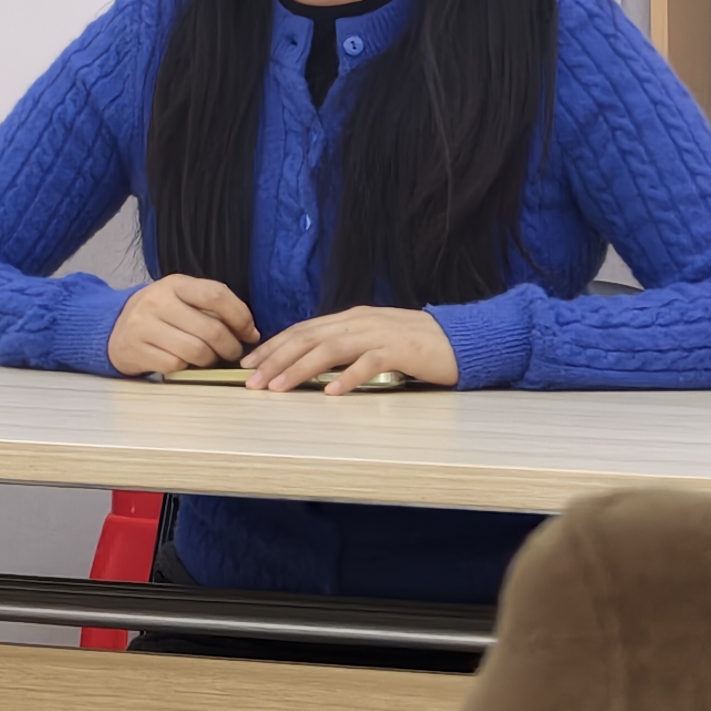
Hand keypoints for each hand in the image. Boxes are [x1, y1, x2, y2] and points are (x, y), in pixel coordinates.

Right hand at [109, 274, 261, 375]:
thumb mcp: (183, 300)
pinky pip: (176, 365)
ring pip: (196, 351)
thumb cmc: (161, 315)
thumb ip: (214, 308)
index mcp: (174, 284)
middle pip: (211, 330)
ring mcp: (143, 326)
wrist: (115, 328)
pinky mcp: (135, 350)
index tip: (248, 332)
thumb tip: (250, 333)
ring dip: (210, 360)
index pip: (216, 295)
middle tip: (231, 352)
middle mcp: (156, 301)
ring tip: (208, 358)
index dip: (241, 317)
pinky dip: (185, 368)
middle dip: (230, 347)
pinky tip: (183, 362)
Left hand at [244, 304, 457, 393]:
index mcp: (350, 318)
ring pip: (330, 348)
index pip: (302, 330)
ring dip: (300, 368)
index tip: (250, 363)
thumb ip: (344, 345)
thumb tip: (309, 360)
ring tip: (278, 387)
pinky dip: (348, 377)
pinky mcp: (401, 351)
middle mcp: (359, 322)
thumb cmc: (415, 344)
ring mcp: (379, 334)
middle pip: (307, 338)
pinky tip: (331, 392)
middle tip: (252, 379)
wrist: (461, 339)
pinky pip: (369, 363)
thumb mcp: (372, 339)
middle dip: (275, 359)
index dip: (273, 346)